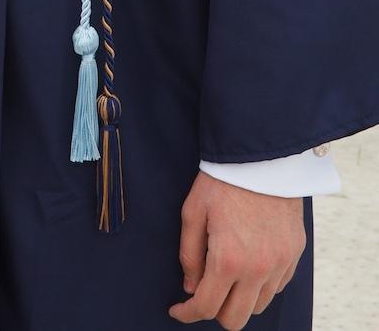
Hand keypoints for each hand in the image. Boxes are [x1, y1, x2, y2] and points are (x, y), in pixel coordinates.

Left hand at [170, 172, 304, 327]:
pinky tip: (248, 264)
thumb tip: (191, 287)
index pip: (206, 307)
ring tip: (226, 276)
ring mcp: (280, 264)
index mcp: (228, 260)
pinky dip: (260, 285)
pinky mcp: (294, 255)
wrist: (261, 157)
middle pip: (235, 319)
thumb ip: (189, 254)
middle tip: (202, 293)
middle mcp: (257, 269)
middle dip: (214, 312)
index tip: (177, 310)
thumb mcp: (193, 212)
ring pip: (258, 306)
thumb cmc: (222, 181)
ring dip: (239, 299)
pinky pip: (276, 287)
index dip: (187, 314)